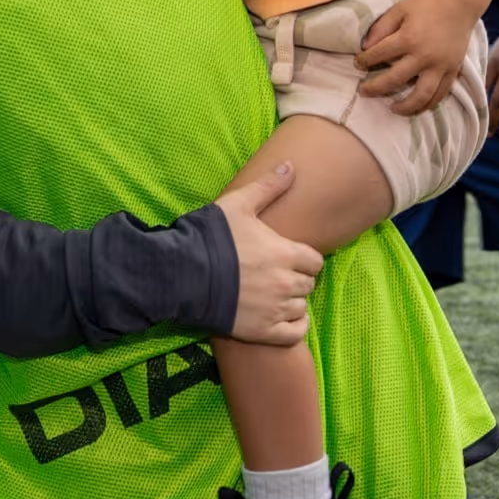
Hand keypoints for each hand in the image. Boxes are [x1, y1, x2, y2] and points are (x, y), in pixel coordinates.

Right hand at [214, 163, 323, 346]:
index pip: (315, 261)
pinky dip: (294, 326)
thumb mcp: (238, 204)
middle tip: (277, 274)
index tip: (289, 257)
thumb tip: (291, 166)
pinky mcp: (262, 331)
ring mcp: (274, 309)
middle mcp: (286, 283)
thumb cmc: (211, 237)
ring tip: (274, 294)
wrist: (182, 273)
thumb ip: (268, 187)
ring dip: (292, 300)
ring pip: (300, 307)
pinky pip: (295, 333)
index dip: (304, 258)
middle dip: (296, 278)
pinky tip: (284, 317)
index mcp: (285, 254)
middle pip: (308, 284)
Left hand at [354, 0, 479, 115]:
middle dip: (375, 88)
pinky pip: (441, 94)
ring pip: (422, 95)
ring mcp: (440, 66)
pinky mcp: (453, 71)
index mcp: (409, 38)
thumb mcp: (399, 9)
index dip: (364, 61)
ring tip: (393, 109)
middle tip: (363, 92)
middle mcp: (424, 56)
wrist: (459, 5)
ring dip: (406, 106)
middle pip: (396, 80)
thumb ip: (381, 27)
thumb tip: (365, 47)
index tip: (357, 64)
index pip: (379, 54)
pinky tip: (416, 106)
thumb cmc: (426, 6)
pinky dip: (428, 104)